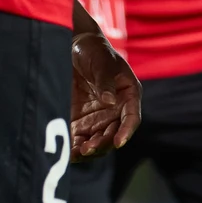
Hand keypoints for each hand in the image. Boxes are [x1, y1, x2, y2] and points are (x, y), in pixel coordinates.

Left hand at [69, 32, 140, 160]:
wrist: (75, 48)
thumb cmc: (95, 50)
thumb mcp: (102, 61)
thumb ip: (105, 80)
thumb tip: (110, 101)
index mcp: (129, 95)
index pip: (132, 118)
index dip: (126, 131)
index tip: (119, 142)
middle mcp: (116, 111)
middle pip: (114, 134)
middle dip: (103, 144)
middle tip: (89, 147)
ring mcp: (98, 118)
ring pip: (98, 141)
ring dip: (90, 150)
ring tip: (78, 153)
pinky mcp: (81, 122)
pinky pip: (80, 140)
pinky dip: (76, 149)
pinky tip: (69, 154)